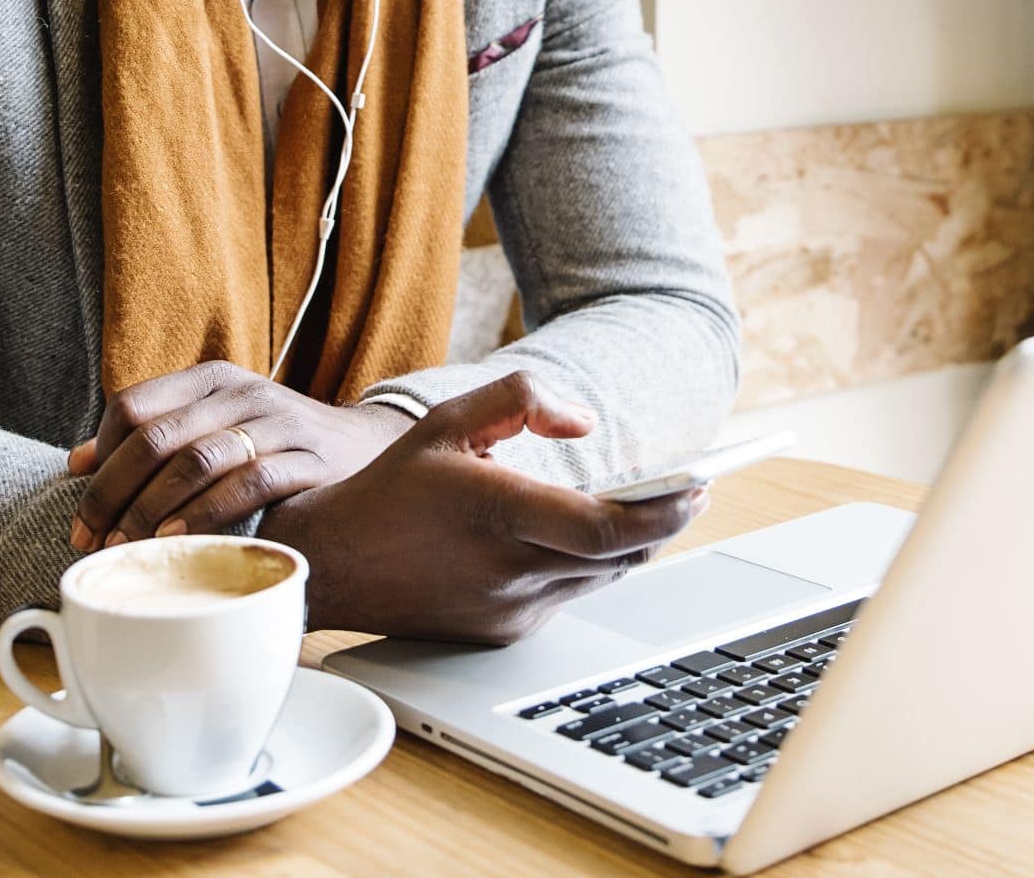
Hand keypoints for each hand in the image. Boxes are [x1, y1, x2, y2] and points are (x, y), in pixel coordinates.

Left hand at [66, 360, 415, 550]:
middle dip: (113, 493)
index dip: (99, 460)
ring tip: (127, 546)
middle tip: (91, 540)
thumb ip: (154, 436)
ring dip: (152, 508)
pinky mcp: (307, 458)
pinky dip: (207, 512)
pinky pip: (248, 482)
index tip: (80, 510)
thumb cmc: (273, 444)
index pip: (132, 406)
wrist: (363, 446)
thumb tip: (77, 462)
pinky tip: (181, 538)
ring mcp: (276, 423)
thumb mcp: (214, 426)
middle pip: (155, 436)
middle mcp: (239, 393)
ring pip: (195, 459)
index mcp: (209, 380)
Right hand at [259, 372, 706, 643]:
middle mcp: (509, 569)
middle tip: (691, 491)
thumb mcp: (446, 421)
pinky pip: (568, 597)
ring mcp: (509, 609)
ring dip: (629, 545)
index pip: (608, 528)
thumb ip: (520, 401)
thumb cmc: (390, 490)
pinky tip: (582, 539)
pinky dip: (586, 568)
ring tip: (647, 508)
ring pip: (601, 578)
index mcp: (498, 512)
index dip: (665, 512)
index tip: (699, 489)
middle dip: (663, 523)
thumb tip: (582, 422)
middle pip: (621, 555)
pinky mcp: (504, 632)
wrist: (335, 566)